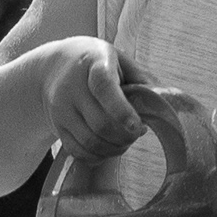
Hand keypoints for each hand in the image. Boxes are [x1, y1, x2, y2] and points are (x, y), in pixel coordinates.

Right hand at [44, 37, 139, 161]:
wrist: (53, 67)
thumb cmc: (97, 64)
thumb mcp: (120, 60)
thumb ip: (142, 80)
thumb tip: (162, 105)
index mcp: (94, 63)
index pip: (103, 87)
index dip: (122, 110)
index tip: (138, 127)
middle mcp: (72, 86)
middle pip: (100, 123)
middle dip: (126, 136)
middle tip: (137, 132)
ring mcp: (61, 108)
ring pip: (90, 141)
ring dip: (114, 148)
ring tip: (125, 140)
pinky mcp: (56, 126)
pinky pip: (77, 151)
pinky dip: (97, 156)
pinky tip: (109, 148)